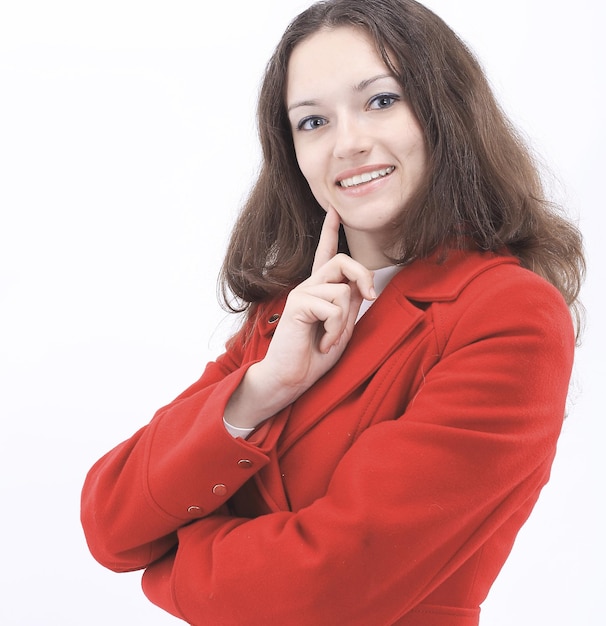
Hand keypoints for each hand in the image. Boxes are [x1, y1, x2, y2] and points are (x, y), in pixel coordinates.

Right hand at [224, 207, 374, 428]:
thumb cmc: (315, 357)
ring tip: (331, 341)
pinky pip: (332, 307)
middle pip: (342, 260)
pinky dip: (335, 330)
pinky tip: (324, 344)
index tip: (333, 210)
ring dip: (344, 322)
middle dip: (363, 275)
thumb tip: (361, 285)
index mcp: (320, 291)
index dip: (330, 231)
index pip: (326, 254)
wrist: (291, 378)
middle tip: (371, 296)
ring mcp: (302, 294)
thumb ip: (350, 305)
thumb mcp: (342, 328)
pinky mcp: (297, 305)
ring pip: (342, 290)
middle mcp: (309, 287)